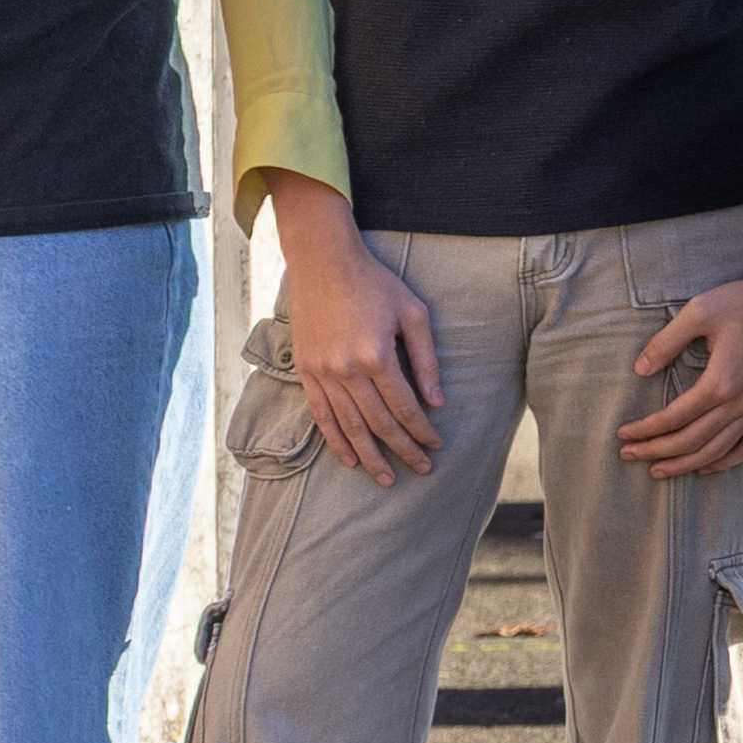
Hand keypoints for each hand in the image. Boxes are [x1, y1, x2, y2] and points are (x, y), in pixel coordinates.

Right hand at [258, 176, 445, 480]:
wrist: (323, 262)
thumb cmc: (375, 283)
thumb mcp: (413, 313)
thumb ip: (426, 359)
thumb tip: (436, 402)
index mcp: (377, 355)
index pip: (405, 407)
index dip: (422, 431)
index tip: (436, 445)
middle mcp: (347, 370)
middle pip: (379, 424)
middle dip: (403, 450)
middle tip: (421, 470)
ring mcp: (323, 373)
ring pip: (349, 427)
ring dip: (370, 456)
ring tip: (386, 479)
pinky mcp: (306, 371)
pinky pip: (321, 416)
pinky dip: (336, 441)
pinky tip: (350, 460)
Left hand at [621, 256, 742, 479]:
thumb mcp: (700, 311)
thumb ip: (666, 342)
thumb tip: (640, 370)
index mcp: (720, 382)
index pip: (674, 417)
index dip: (646, 430)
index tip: (623, 434)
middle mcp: (741, 403)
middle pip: (692, 441)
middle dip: (657, 451)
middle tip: (629, 455)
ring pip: (718, 452)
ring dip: (685, 465)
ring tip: (659, 470)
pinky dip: (726, 462)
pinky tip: (705, 466)